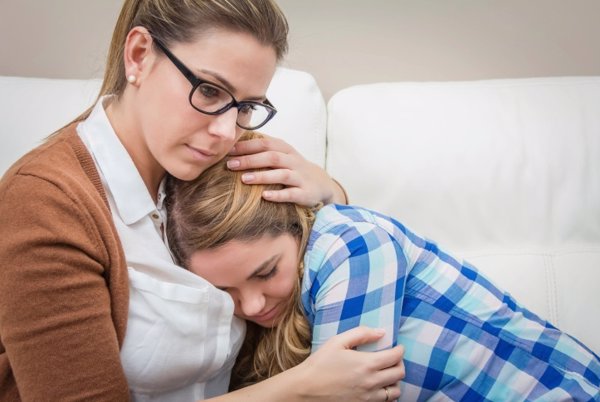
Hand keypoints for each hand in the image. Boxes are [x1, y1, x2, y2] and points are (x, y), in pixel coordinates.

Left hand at [227, 134, 346, 205]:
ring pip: (281, 174)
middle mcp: (294, 162)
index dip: (247, 146)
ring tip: (244, 179)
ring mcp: (300, 177)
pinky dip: (278, 195)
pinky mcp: (305, 193)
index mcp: (286, 150)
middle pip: (272, 157)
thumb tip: (233, 145)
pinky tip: (264, 196)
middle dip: (250, 160)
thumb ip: (263, 150)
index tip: (229, 150)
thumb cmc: (293, 168)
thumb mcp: (282, 155)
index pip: (266, 144)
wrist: (321, 184)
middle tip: (230, 165)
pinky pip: (291, 194)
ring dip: (262, 176)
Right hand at [294, 327, 404, 400]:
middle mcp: (372, 382)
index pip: (396, 356)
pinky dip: (387, 395)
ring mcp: (368, 398)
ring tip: (387, 374)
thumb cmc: (320, 363)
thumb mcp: (338, 342)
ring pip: (396, 391)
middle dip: (399, 363)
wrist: (306, 389)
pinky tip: (378, 388)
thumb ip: (361, 333)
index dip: (400, 350)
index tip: (398, 346)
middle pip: (399, 373)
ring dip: (395, 381)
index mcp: (367, 364)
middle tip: (393, 358)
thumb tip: (381, 332)